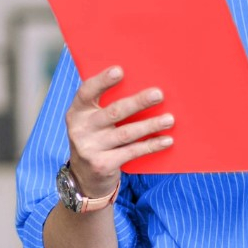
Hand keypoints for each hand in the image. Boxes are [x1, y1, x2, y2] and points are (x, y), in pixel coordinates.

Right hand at [64, 66, 173, 197]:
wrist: (85, 177)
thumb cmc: (97, 137)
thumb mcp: (94, 121)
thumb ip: (107, 105)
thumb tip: (143, 85)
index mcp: (77, 112)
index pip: (86, 92)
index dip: (102, 81)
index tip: (120, 70)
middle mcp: (80, 129)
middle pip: (113, 112)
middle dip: (138, 102)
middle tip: (159, 94)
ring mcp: (90, 149)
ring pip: (126, 133)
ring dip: (150, 125)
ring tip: (169, 119)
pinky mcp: (102, 165)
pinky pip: (131, 152)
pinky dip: (151, 145)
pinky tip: (167, 140)